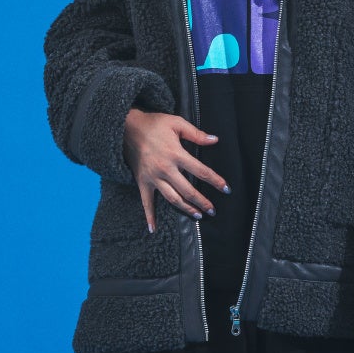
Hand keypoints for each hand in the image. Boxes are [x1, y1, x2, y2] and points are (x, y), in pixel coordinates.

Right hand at [124, 108, 229, 232]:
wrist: (126, 127)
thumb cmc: (154, 124)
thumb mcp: (177, 123)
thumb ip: (196, 134)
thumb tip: (215, 140)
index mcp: (176, 154)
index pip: (200, 171)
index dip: (215, 181)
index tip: (226, 189)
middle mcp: (165, 169)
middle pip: (188, 190)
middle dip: (202, 202)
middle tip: (213, 210)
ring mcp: (153, 177)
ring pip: (172, 198)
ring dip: (186, 209)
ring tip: (198, 216)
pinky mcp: (142, 182)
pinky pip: (146, 202)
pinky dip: (150, 216)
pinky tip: (153, 229)